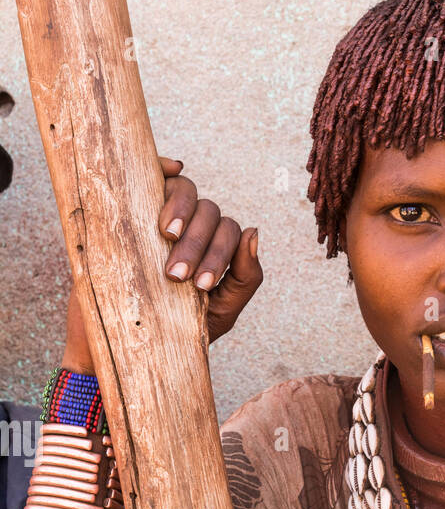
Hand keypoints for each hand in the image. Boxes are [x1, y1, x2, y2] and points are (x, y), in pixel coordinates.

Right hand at [63, 154, 261, 370]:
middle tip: (176, 276)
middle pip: (209, 213)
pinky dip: (165, 165)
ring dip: (181, 210)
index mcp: (214, 247)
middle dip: (196, 245)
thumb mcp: (220, 312)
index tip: (199, 286)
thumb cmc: (176, 328)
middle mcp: (194, 225)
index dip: (219, 255)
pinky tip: (169, 170)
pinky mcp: (134, 202)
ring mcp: (164, 211)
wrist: (126, 343)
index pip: (229, 233)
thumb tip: (254, 232)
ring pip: (187, 190)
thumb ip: (245, 278)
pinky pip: (156, 171)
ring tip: (167, 236)